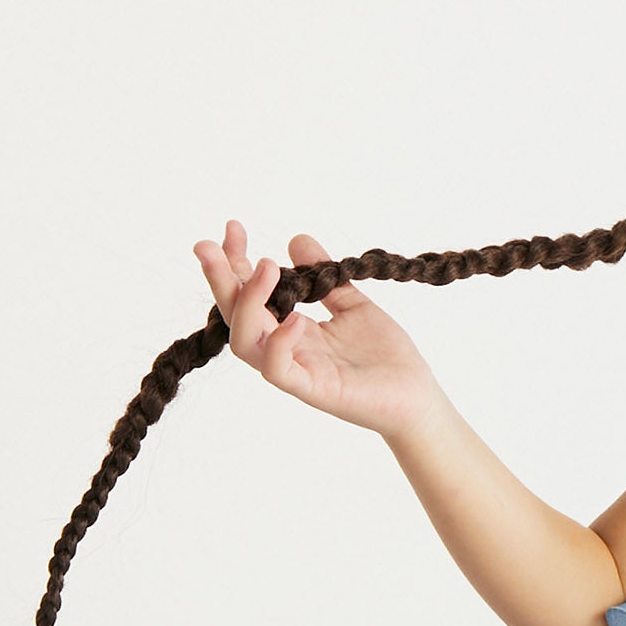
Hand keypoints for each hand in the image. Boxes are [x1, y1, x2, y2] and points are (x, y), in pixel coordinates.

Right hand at [193, 223, 438, 439]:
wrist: (417, 397)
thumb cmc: (386, 357)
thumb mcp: (354, 304)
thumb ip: (325, 276)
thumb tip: (295, 239)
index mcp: (291, 327)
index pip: (250, 294)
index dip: (236, 262)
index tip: (233, 228)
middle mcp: (285, 348)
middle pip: (236, 316)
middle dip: (220, 279)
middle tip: (208, 245)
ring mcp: (297, 371)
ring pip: (246, 343)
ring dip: (246, 304)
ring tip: (265, 267)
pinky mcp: (314, 390)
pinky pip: (279, 371)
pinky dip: (280, 343)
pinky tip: (296, 317)